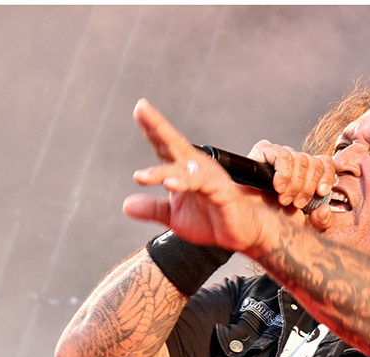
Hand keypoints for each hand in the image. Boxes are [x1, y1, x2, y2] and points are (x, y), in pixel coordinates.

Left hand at [122, 99, 333, 251]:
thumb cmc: (213, 221)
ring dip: (161, 173)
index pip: (165, 147)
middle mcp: (197, 168)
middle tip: (141, 109)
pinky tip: (171, 185)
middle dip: (157, 126)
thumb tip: (125, 205)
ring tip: (141, 177)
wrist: (244, 234)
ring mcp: (210, 177)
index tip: (139, 110)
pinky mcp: (222, 191)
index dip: (151, 129)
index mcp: (185, 170)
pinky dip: (186, 183)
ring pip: (183, 168)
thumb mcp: (175, 218)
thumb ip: (153, 209)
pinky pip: (202, 183)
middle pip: (174, 144)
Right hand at [247, 140, 334, 230]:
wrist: (247, 219)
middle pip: (314, 162)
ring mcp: (280, 154)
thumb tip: (326, 209)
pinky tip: (278, 187)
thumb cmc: (274, 219)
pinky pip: (282, 156)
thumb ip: (320, 221)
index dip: (326, 177)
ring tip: (284, 199)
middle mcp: (295, 160)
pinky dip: (284, 173)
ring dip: (295, 183)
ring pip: (301, 159)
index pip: (325, 162)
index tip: (321, 193)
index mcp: (307, 173)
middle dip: (307, 187)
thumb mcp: (303, 225)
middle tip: (296, 203)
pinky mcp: (264, 151)